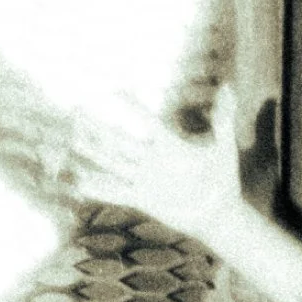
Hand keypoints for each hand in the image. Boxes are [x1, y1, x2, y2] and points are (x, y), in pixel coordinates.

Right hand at [64, 85, 247, 243]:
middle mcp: (151, 159)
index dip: (132, 106)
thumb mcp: (225, 147)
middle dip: (96, 125)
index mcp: (169, 145)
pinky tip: (80, 182)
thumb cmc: (224, 179)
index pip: (146, 120)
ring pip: (112, 162)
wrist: (219, 214)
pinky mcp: (142, 199)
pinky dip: (98, 188)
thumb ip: (224, 119)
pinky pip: (116, 192)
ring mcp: (145, 179)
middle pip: (118, 139)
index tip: (116, 89)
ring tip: (72, 139)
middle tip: (75, 110)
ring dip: (92, 151)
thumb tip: (229, 87)